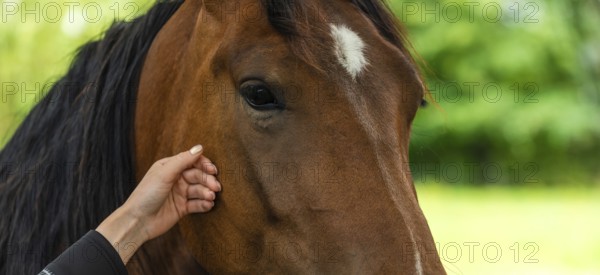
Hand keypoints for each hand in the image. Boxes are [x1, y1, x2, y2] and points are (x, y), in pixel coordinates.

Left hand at [96, 145, 220, 263]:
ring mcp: (180, 194)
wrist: (138, 221)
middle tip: (215, 187)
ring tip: (210, 197)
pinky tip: (208, 205)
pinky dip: (204, 204)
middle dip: (208, 181)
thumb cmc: (146, 195)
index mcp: (170, 167)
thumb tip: (200, 147)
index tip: (212, 170)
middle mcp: (176, 179)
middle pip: (198, 176)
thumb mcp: (164, 174)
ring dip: (207, 193)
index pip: (192, 161)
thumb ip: (183, 160)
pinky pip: (197, 204)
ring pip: (199, 190)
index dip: (204, 164)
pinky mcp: (182, 208)